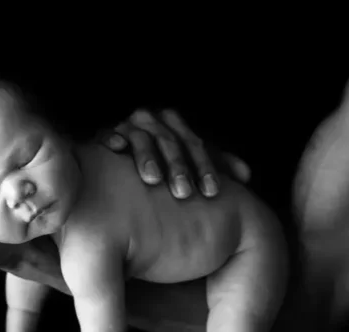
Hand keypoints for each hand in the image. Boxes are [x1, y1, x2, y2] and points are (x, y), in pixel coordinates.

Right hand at [100, 108, 251, 199]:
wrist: (117, 174)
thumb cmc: (163, 173)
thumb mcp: (191, 169)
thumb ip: (216, 168)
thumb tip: (246, 174)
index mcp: (177, 128)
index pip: (196, 144)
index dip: (206, 167)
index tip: (212, 193)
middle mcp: (153, 122)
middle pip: (170, 139)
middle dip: (179, 165)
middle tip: (184, 193)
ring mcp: (127, 127)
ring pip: (141, 136)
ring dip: (148, 155)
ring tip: (153, 179)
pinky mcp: (102, 136)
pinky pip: (106, 133)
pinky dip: (111, 138)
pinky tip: (117, 150)